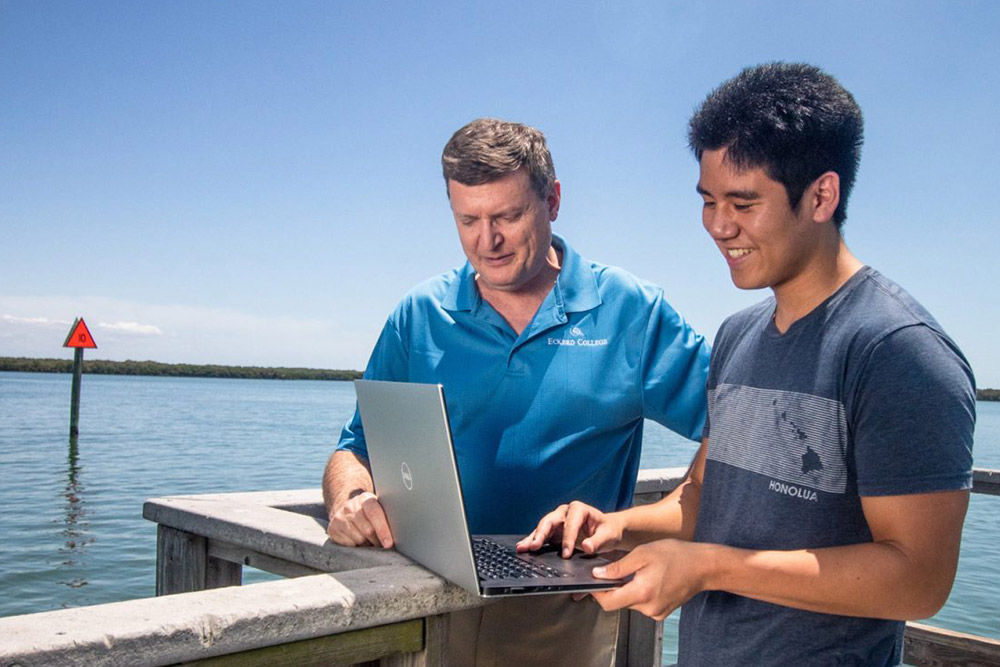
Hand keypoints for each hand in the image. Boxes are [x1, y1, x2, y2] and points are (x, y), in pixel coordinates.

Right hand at [326, 491, 393, 547]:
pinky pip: (348, 545)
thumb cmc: (370, 514)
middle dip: (377, 540)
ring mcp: (340, 517)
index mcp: (366, 499)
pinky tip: (357, 540)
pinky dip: (355, 546)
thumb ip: (389, 517)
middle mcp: (350, 506)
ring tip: (368, 540)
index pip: (374, 514)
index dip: (383, 529)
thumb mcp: (380, 510)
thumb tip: (403, 533)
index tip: (388, 543)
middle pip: (367, 530)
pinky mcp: (332, 529)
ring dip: (366, 544)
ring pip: (358, 539)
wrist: (346, 510)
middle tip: (382, 543)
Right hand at [516, 501, 624, 557]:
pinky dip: (533, 541)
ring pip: (542, 527)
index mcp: (579, 509)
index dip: (567, 539)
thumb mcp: (608, 536)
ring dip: (532, 538)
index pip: (570, 524)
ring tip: (522, 548)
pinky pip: (542, 535)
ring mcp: (558, 520)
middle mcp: (565, 512)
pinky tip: (524, 547)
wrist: (607, 530)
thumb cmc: (608, 531)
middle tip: (534, 546)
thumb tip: (586, 547)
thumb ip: (598, 542)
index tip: (566, 554)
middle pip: (550, 521)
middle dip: (541, 534)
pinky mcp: (554, 530)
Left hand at [590, 539, 707, 619]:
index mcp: (642, 593)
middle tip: (619, 568)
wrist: (703, 566)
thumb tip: (597, 575)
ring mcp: (656, 612)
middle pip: (619, 602)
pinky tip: (650, 579)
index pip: (608, 602)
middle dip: (614, 586)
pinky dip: (640, 592)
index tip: (593, 580)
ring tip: (640, 571)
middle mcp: (649, 608)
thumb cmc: (676, 555)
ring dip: (628, 588)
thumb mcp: (643, 553)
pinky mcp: (662, 612)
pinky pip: (642, 604)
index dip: (597, 592)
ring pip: (630, 602)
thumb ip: (618, 567)